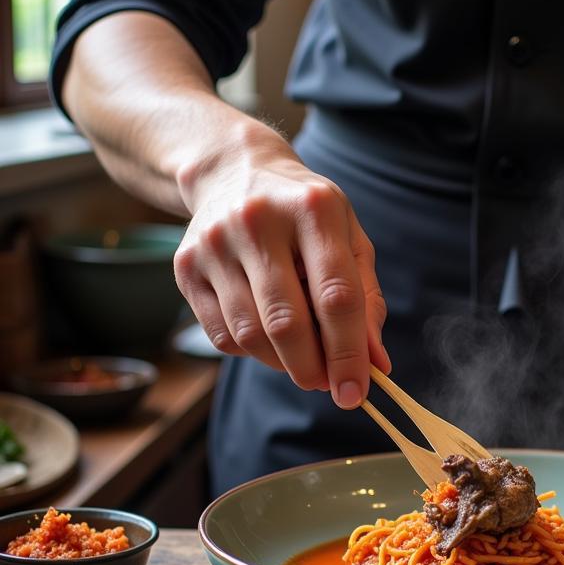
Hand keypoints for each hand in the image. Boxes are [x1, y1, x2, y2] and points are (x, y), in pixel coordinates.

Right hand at [172, 122, 389, 407]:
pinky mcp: (184, 266)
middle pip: (288, 323)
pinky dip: (251, 352)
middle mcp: (259, 221)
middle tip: (328, 386)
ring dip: (282, 365)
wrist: (234, 171)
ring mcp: (215, 243)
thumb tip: (376, 364)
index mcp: (314, 209)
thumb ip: (367, 300)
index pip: (337, 297)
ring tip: (303, 361)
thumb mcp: (349, 240)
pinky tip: (268, 338)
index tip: (355, 393)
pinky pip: (222, 336)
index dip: (349, 353)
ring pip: (251, 335)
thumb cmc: (306, 214)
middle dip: (313, 369)